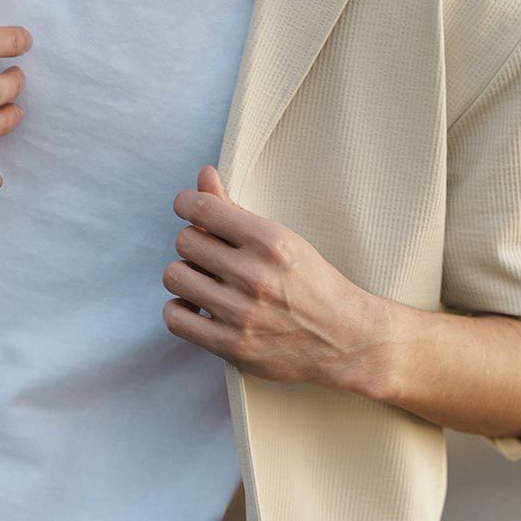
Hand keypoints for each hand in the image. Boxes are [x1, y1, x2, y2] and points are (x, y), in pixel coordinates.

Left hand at [161, 165, 379, 386]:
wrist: (346, 340)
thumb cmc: (312, 283)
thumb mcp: (283, 239)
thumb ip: (236, 209)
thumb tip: (203, 174)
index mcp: (269, 241)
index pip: (201, 208)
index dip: (186, 203)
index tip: (188, 207)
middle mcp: (254, 275)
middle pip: (184, 241)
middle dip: (194, 243)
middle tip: (210, 254)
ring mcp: (241, 313)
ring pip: (174, 276)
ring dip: (186, 275)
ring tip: (205, 281)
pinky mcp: (231, 346)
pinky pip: (175, 318)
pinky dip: (180, 310)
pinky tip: (197, 307)